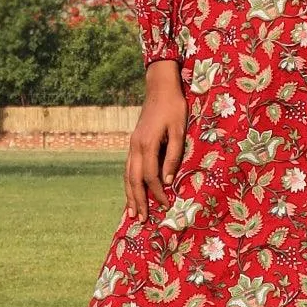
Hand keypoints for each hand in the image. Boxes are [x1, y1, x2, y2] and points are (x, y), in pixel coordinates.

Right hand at [125, 59, 187, 220]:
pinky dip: (128, 182)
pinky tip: (131, 191)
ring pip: (127, 175)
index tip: (166, 205)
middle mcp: (136, 146)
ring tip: (131, 212)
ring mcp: (132, 144)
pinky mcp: (134, 142)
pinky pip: (128, 167)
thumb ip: (173, 155)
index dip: (157, 192)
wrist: (160, 87)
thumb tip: (168, 180)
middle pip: (133, 180)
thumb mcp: (179, 130)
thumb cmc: (174, 107)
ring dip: (129, 194)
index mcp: (147, 144)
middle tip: (141, 220)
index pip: (150, 176)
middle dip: (138, 200)